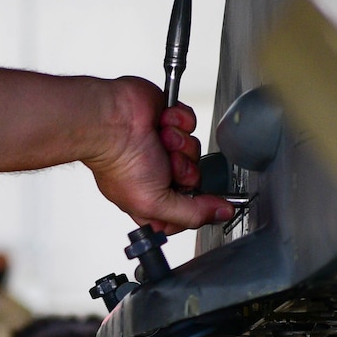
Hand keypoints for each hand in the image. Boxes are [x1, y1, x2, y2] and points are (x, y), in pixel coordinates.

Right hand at [86, 78, 235, 235]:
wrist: (115, 122)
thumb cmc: (120, 163)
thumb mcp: (155, 204)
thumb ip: (191, 214)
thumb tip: (221, 214)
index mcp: (150, 200)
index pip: (186, 211)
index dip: (194, 204)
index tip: (196, 198)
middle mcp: (157, 174)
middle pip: (195, 178)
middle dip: (185, 170)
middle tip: (166, 165)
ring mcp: (164, 147)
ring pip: (194, 150)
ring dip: (179, 144)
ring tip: (159, 142)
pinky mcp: (170, 123)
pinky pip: (192, 124)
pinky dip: (178, 122)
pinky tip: (161, 125)